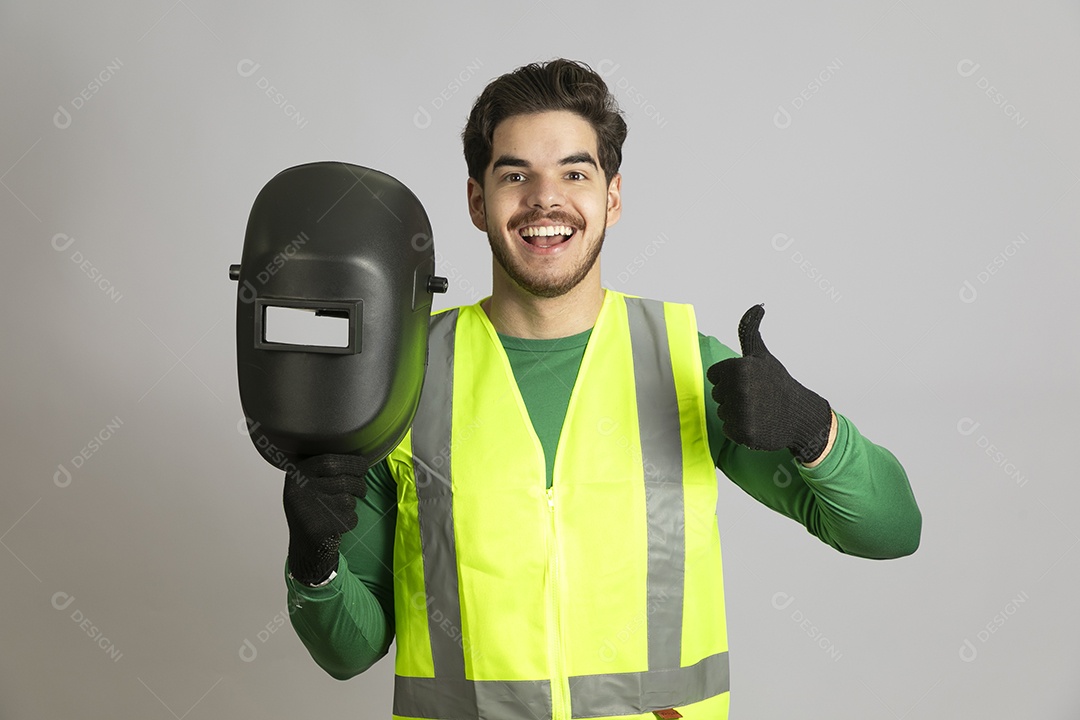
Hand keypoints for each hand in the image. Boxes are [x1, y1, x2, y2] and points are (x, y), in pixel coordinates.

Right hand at [283, 454, 368, 584]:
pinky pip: (349, 518)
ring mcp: (306, 510)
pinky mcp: (317, 529)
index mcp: (296, 474)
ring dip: (352, 504)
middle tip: (361, 490)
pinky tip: (338, 523)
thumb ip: (324, 468)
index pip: (328, 461)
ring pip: (347, 500)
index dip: (351, 462)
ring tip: (341, 508)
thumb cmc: (313, 508)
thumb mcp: (310, 482)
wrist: (305, 546)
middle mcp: (297, 490)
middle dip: (359, 484)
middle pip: (342, 480)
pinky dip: (350, 520)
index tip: (363, 466)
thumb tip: (360, 459)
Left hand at [706, 304, 831, 463]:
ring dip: (736, 414)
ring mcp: (742, 413)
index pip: (714, 375)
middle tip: (755, 396)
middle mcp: (739, 390)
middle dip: (732, 396)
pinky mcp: (744, 433)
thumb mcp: (761, 355)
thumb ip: (749, 330)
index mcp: (739, 368)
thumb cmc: (777, 383)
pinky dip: (740, 430)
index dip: (729, 378)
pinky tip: (758, 424)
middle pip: (717, 394)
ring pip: (722, 412)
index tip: (748, 381)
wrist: (800, 414)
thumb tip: (757, 305)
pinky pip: (729, 430)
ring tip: (757, 410)